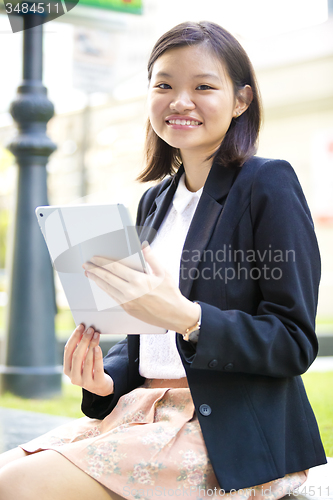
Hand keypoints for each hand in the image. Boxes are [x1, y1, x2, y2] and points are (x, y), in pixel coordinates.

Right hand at [63, 324, 113, 396]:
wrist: (100, 386)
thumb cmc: (90, 368)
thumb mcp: (83, 359)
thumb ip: (81, 347)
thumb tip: (83, 330)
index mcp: (67, 369)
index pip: (68, 351)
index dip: (74, 337)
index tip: (81, 326)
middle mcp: (73, 377)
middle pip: (77, 355)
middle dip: (84, 340)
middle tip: (90, 329)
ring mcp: (85, 382)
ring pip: (87, 361)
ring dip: (92, 345)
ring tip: (97, 334)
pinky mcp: (96, 383)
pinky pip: (97, 368)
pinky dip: (97, 357)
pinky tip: (98, 347)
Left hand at [82, 244, 199, 334]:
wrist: (175, 315)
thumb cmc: (170, 293)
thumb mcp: (163, 272)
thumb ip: (151, 258)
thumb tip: (143, 245)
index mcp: (139, 280)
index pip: (115, 268)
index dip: (102, 262)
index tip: (94, 257)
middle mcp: (130, 292)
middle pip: (107, 278)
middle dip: (95, 270)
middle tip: (86, 264)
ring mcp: (128, 302)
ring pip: (107, 289)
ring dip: (96, 280)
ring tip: (89, 273)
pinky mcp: (128, 309)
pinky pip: (112, 297)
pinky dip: (105, 289)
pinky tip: (102, 284)